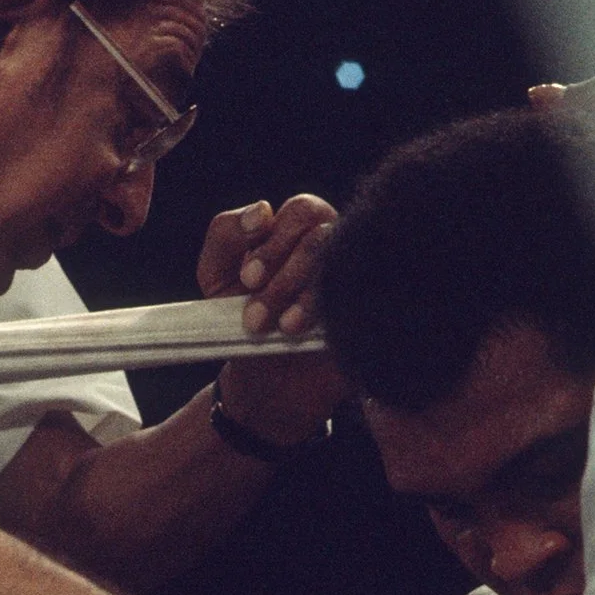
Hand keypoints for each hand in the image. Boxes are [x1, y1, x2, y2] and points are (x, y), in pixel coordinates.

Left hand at [198, 194, 347, 446]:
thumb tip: (262, 210)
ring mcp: (360, 279)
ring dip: (305, 297)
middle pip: (324, 237)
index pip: (303, 211)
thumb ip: (226, 234)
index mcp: (302, 231)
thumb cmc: (241, 321)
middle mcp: (339, 247)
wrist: (268, 383)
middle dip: (283, 277)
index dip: (274, 244)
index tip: (248, 279)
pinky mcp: (376, 314)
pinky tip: (310, 334)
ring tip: (281, 329)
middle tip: (255, 318)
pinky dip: (333, 314)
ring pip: (345, 266)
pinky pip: (369, 298)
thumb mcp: (218, 274)